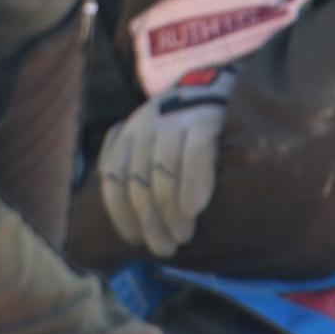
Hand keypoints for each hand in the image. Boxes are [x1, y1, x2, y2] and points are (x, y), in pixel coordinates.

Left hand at [96, 68, 234, 257]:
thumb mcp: (153, 143)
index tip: (135, 240)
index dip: (121, 213)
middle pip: (138, 182)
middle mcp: (145, 123)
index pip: (113, 177)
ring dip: (171, 213)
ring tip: (184, 236)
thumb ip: (140, 171)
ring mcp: (174, 119)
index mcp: (128, 132)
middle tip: (166, 248)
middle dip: (150, 222)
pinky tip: (195, 209)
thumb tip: (136, 228)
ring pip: (162, 173)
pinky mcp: (205, 118)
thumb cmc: (186, 129)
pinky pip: (194, 156)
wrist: (221, 85)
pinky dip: (193, 185)